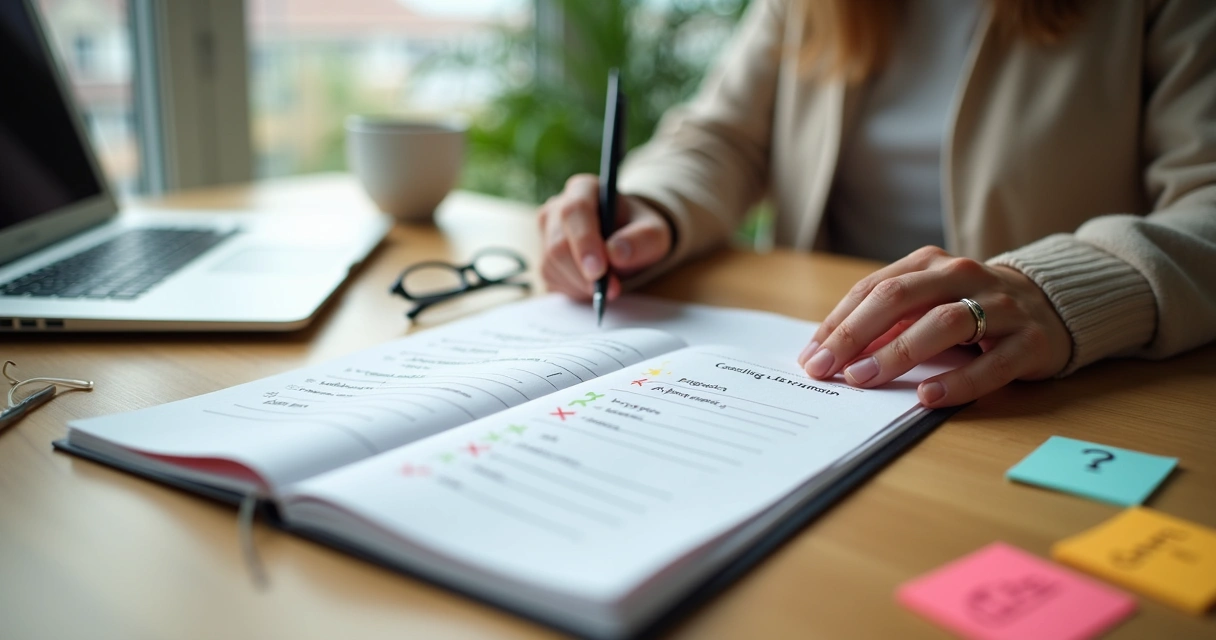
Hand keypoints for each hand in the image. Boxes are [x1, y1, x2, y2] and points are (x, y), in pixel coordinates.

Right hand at [538, 174, 672, 300]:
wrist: (628, 244)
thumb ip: (642, 239)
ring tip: (609, 287)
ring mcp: (546, 234)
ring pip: (552, 265)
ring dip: (581, 284)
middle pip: (558, 244)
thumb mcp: (655, 233)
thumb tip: (615, 253)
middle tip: (611, 290)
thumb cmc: (639, 232)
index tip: (599, 270)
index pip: (574, 210)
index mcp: (583, 189)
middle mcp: (557, 208)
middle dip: (583, 273)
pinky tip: (594, 286)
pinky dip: (575, 290)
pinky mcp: (545, 259)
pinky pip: (551, 280)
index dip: (584, 241)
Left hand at [796, 246, 1070, 406]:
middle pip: (899, 298)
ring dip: (898, 353)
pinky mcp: (1030, 341)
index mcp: (930, 264)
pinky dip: (958, 380)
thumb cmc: (971, 308)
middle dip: (854, 334)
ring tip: (863, 378)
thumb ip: (886, 323)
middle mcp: (963, 277)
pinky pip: (991, 363)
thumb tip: (832, 354)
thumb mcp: (927, 304)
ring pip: (943, 323)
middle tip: (825, 368)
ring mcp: (1000, 306)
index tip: (810, 357)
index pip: (873, 290)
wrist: (1052, 306)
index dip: (838, 323)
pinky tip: (928, 395)